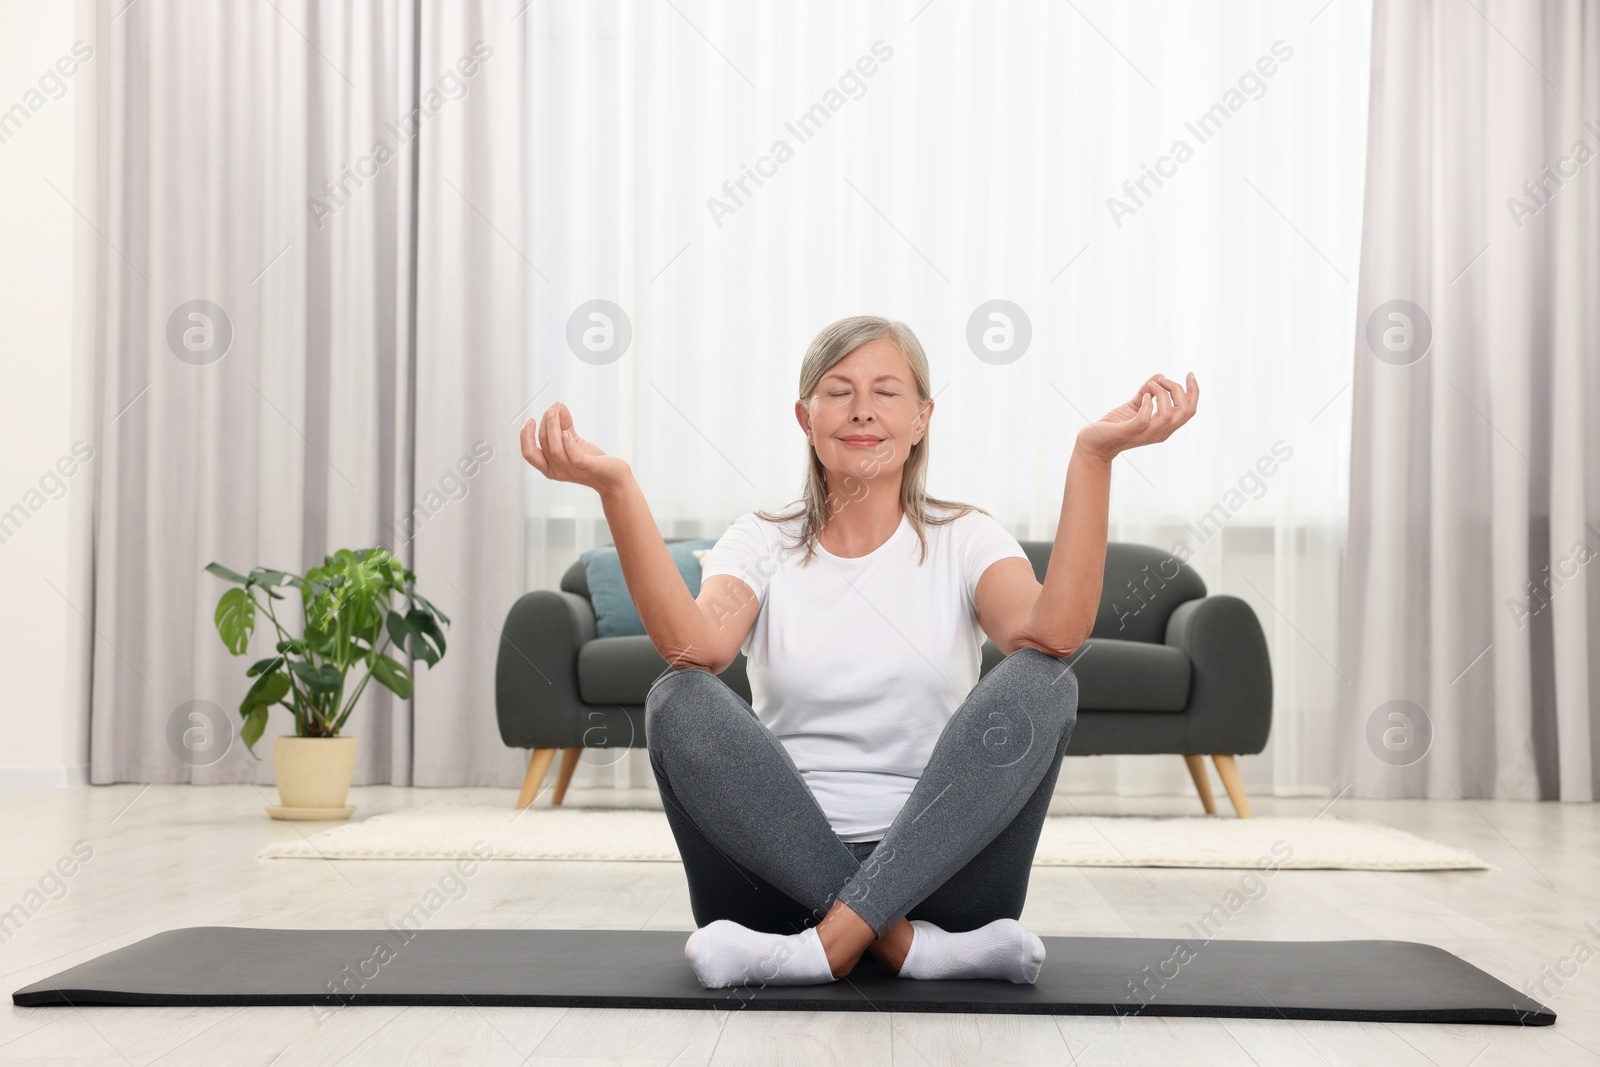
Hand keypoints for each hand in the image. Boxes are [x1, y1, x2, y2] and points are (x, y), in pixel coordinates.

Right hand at [521, 402, 631, 493]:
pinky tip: (568, 432)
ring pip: (555, 449)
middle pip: (544, 444)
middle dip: (546, 423)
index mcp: (549, 466)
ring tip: (555, 411)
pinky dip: (569, 443)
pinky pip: (574, 457)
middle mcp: (557, 471)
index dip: (525, 436)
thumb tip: (556, 405)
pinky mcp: (587, 467)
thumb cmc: (592, 460)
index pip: (529, 453)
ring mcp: (572, 470)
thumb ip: (564, 425)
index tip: (530, 419)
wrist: (613, 478)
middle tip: (553, 408)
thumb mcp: (573, 441)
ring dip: (553, 427)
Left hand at [1078, 372, 1198, 460]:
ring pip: (1169, 414)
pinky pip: (1146, 418)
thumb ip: (1147, 392)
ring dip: (1161, 394)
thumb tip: (1160, 375)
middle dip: (1178, 390)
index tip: (1189, 374)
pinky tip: (1143, 397)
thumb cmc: (1116, 425)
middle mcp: (1160, 432)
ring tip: (1150, 386)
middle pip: (1185, 411)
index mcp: (1165, 426)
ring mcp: (1147, 433)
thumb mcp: (1135, 405)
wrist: (1095, 442)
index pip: (1189, 410)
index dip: (1194, 391)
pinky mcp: (1131, 432)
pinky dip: (1147, 403)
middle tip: (1162, 381)